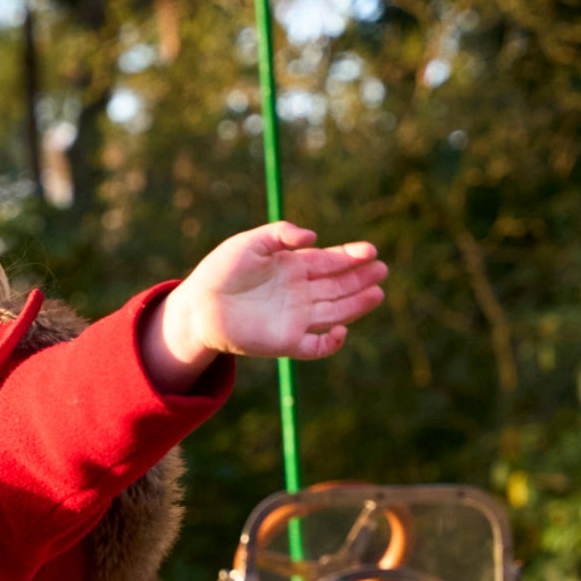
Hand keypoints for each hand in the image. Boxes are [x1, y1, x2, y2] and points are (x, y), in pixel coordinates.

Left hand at [147, 222, 389, 382]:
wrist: (199, 305)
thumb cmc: (222, 270)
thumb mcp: (251, 242)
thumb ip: (282, 234)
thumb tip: (314, 238)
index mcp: (293, 267)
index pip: (329, 262)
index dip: (351, 256)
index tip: (370, 251)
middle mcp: (299, 293)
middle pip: (338, 286)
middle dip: (360, 278)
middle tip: (382, 269)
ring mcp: (295, 318)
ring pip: (335, 312)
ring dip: (356, 305)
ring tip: (377, 293)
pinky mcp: (286, 342)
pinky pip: (315, 346)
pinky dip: (330, 343)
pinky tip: (342, 329)